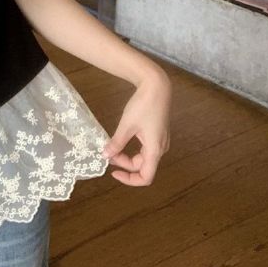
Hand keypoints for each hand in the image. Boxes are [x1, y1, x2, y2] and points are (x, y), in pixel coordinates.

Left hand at [103, 71, 170, 186]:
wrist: (157, 86)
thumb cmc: (143, 105)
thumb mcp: (126, 125)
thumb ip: (117, 143)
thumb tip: (106, 156)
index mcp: (155, 150)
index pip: (146, 177)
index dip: (130, 180)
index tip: (114, 173)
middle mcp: (161, 148)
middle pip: (143, 167)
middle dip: (125, 164)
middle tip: (109, 154)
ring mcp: (161, 141)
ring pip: (144, 158)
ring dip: (128, 157)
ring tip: (113, 148)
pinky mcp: (158, 133)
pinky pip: (146, 149)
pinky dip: (133, 149)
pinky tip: (122, 141)